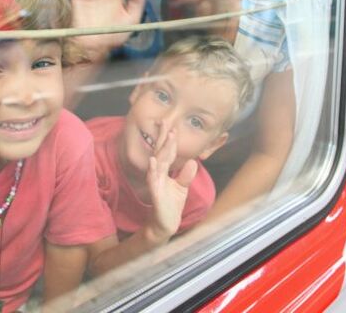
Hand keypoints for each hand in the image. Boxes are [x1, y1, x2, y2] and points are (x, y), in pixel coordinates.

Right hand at [146, 123, 197, 242]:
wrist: (166, 224)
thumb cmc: (171, 205)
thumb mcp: (182, 187)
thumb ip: (186, 175)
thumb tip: (192, 161)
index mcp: (164, 171)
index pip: (166, 152)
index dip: (169, 140)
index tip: (172, 126)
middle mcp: (158, 174)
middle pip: (160, 152)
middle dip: (163, 137)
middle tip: (165, 122)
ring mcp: (155, 182)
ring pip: (159, 162)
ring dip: (162, 149)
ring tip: (165, 136)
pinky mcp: (155, 193)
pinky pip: (153, 179)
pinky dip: (153, 169)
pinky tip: (153, 160)